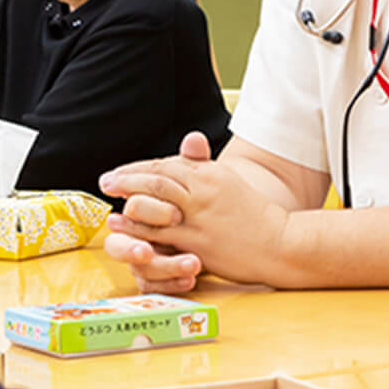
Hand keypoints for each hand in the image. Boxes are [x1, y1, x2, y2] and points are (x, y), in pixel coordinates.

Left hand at [101, 132, 291, 287]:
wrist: (283, 243)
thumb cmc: (254, 215)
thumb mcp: (228, 183)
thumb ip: (202, 167)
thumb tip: (185, 146)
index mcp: (209, 174)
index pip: (166, 165)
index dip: (138, 168)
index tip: (118, 172)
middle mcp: (202, 191)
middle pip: (156, 179)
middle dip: (127, 179)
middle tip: (105, 182)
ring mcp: (200, 217)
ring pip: (155, 203)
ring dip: (128, 201)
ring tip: (110, 203)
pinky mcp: (199, 242)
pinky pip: (163, 233)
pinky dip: (139, 228)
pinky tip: (124, 226)